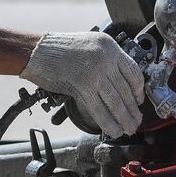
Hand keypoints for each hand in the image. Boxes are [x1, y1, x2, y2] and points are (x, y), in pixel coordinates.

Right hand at [19, 31, 145, 136]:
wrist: (36, 51)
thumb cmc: (57, 50)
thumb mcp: (88, 47)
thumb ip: (104, 61)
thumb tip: (115, 83)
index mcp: (109, 46)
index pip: (133, 71)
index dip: (138, 89)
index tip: (139, 100)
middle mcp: (106, 57)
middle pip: (126, 89)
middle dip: (132, 109)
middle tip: (136, 121)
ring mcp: (96, 71)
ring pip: (116, 101)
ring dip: (124, 118)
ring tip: (128, 128)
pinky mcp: (84, 84)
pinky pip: (100, 108)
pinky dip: (108, 122)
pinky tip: (113, 130)